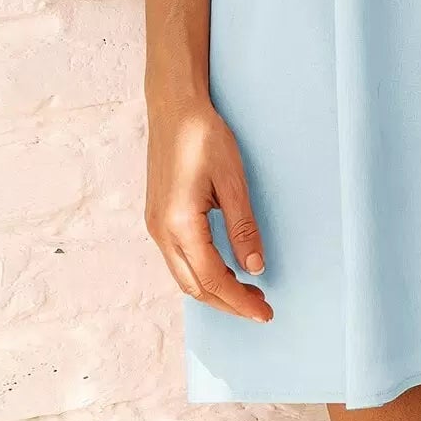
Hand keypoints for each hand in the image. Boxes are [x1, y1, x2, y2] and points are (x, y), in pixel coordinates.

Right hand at [144, 92, 273, 321]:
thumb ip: (243, 227)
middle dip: (228, 303)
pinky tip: (221, 269)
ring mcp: (154, 226)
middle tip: (260, 308)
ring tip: (246, 292)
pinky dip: (200, 274)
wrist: (173, 107)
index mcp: (179, 223)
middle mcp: (160, 231)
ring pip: (184, 277)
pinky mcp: (156, 218)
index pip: (213, 279)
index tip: (265, 312)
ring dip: (213, 290)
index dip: (240, 300)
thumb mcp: (232, 180)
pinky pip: (178, 260)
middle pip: (195, 287)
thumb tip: (254, 268)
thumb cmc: (203, 136)